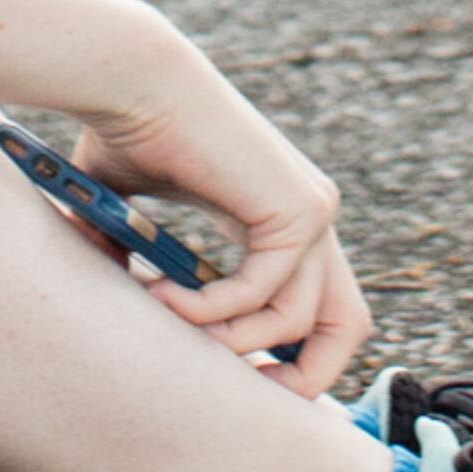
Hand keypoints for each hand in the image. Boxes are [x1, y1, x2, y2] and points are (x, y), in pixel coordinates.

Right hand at [65, 21, 372, 392]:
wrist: (133, 82)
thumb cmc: (125, 132)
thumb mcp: (135, 211)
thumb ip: (143, 261)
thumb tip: (127, 313)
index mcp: (282, 215)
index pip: (322, 307)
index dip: (291, 356)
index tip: (233, 380)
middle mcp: (311, 215)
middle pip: (347, 327)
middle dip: (301, 376)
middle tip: (232, 389)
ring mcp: (314, 212)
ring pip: (295, 323)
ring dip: (225, 339)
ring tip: (161, 316)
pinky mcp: (302, 211)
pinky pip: (266, 297)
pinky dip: (213, 310)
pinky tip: (161, 294)